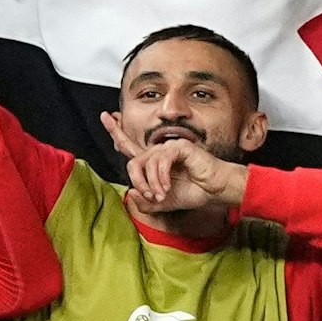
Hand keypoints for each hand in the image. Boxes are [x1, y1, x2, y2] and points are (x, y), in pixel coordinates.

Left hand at [100, 113, 248, 212]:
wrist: (215, 190)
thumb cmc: (194, 192)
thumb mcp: (163, 204)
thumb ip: (145, 203)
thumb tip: (130, 193)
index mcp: (154, 163)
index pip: (130, 146)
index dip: (117, 132)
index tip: (106, 116)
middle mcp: (159, 152)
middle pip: (133, 161)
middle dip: (138, 182)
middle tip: (150, 196)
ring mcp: (169, 148)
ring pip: (145, 163)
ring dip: (151, 184)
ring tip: (162, 195)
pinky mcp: (179, 147)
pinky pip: (160, 160)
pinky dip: (161, 177)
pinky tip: (167, 187)